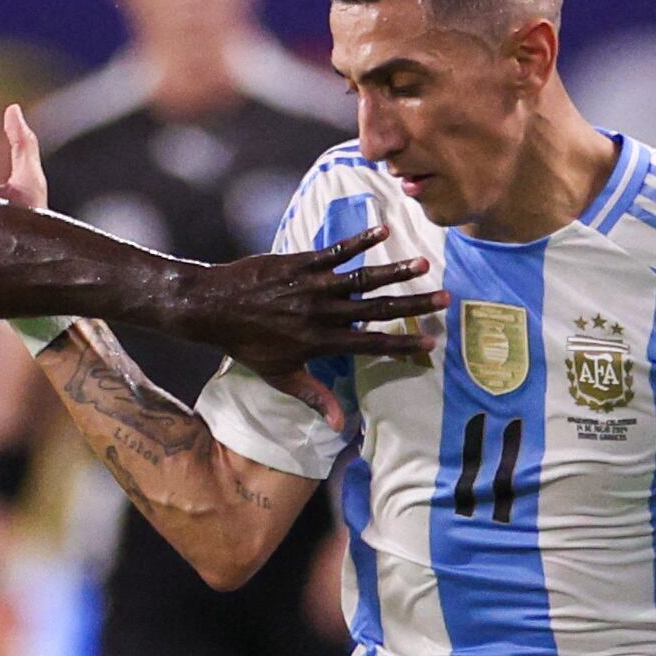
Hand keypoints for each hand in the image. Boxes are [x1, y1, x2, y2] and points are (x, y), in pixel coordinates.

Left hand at [176, 230, 441, 393]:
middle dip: (412, 304)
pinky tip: (382, 230)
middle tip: (443, 298)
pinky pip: (335, 251)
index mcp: (320, 342)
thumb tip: (341, 425)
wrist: (212, 307)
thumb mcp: (281, 376)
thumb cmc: (246, 344)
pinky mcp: (300, 263)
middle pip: (376, 309)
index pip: (371, 344)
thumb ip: (315, 396)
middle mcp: (322, 313)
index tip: (432, 342)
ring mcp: (312, 285)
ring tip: (422, 264)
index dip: (403, 345)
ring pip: (361, 277)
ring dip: (393, 270)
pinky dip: (359, 241)